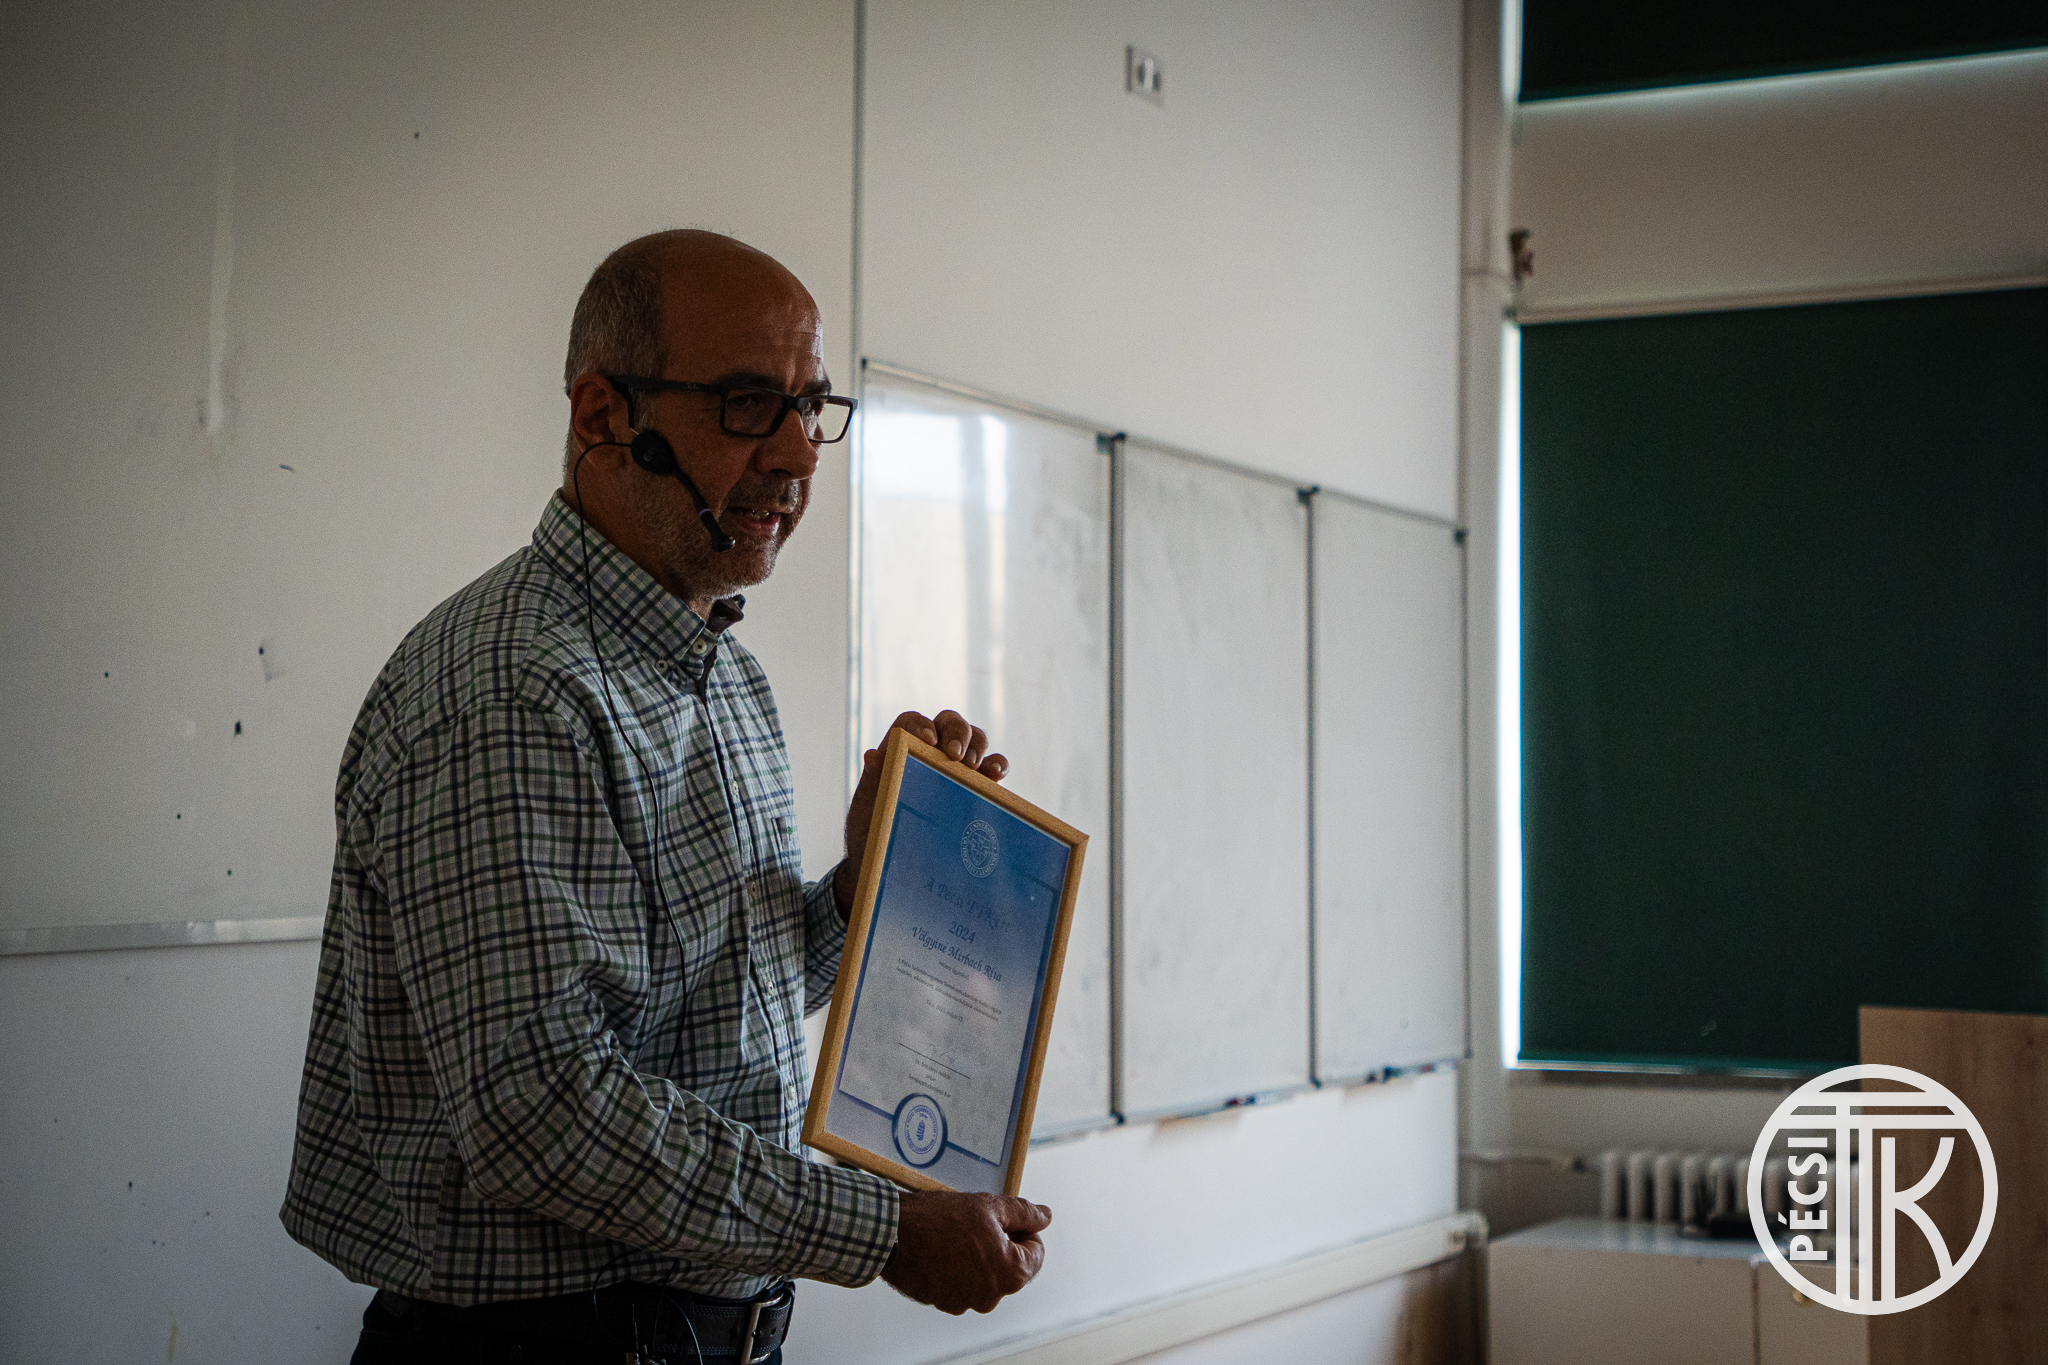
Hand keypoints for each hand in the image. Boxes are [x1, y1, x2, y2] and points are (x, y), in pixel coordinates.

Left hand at [837, 710, 1008, 911]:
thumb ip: (874, 779)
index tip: (928, 740)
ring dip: (978, 746)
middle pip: (950, 723)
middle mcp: (930, 751)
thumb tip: (872, 756)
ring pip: (975, 739)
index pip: (912, 722)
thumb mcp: (870, 806)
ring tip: (974, 767)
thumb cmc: (874, 829)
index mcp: (900, 748)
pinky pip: (992, 766)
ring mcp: (956, 766)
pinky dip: (998, 764)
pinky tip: (996, 775)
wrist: (889, 861)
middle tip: (955, 755)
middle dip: (957, 732)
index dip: (921, 725)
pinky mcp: (976, 785)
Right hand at [881, 1190, 1050, 1313]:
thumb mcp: (990, 1206)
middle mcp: (992, 1296)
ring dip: (980, 1257)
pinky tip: (943, 1248)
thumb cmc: (941, 1218)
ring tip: (958, 1234)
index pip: (1036, 1251)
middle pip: (1012, 1265)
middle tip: (979, 1223)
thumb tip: (1046, 1216)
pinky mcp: (944, 1303)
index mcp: (1011, 1273)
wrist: (893, 1233)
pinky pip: (963, 1284)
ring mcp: (966, 1303)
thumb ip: (1024, 1213)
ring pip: (987, 1275)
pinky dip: (959, 1268)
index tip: (1002, 1218)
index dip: (1023, 1228)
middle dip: (1002, 1244)